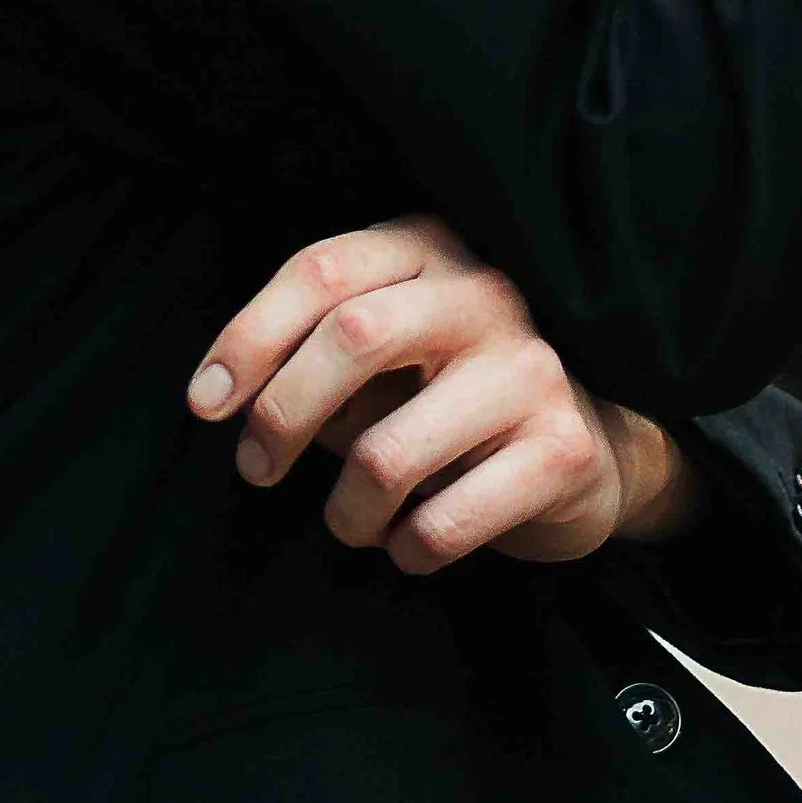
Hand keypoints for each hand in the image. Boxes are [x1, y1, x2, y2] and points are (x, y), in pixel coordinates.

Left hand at [184, 213, 700, 574]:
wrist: (596, 448)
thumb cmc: (456, 396)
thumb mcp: (390, 353)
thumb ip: (322, 357)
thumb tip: (227, 398)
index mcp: (431, 250)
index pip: (322, 270)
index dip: (249, 335)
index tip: (204, 401)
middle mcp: (486, 293)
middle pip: (353, 338)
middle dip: (283, 415)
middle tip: (256, 468)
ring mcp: (531, 369)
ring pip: (388, 454)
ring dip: (345, 511)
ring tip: (352, 520)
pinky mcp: (561, 449)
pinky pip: (442, 525)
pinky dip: (404, 552)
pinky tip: (410, 542)